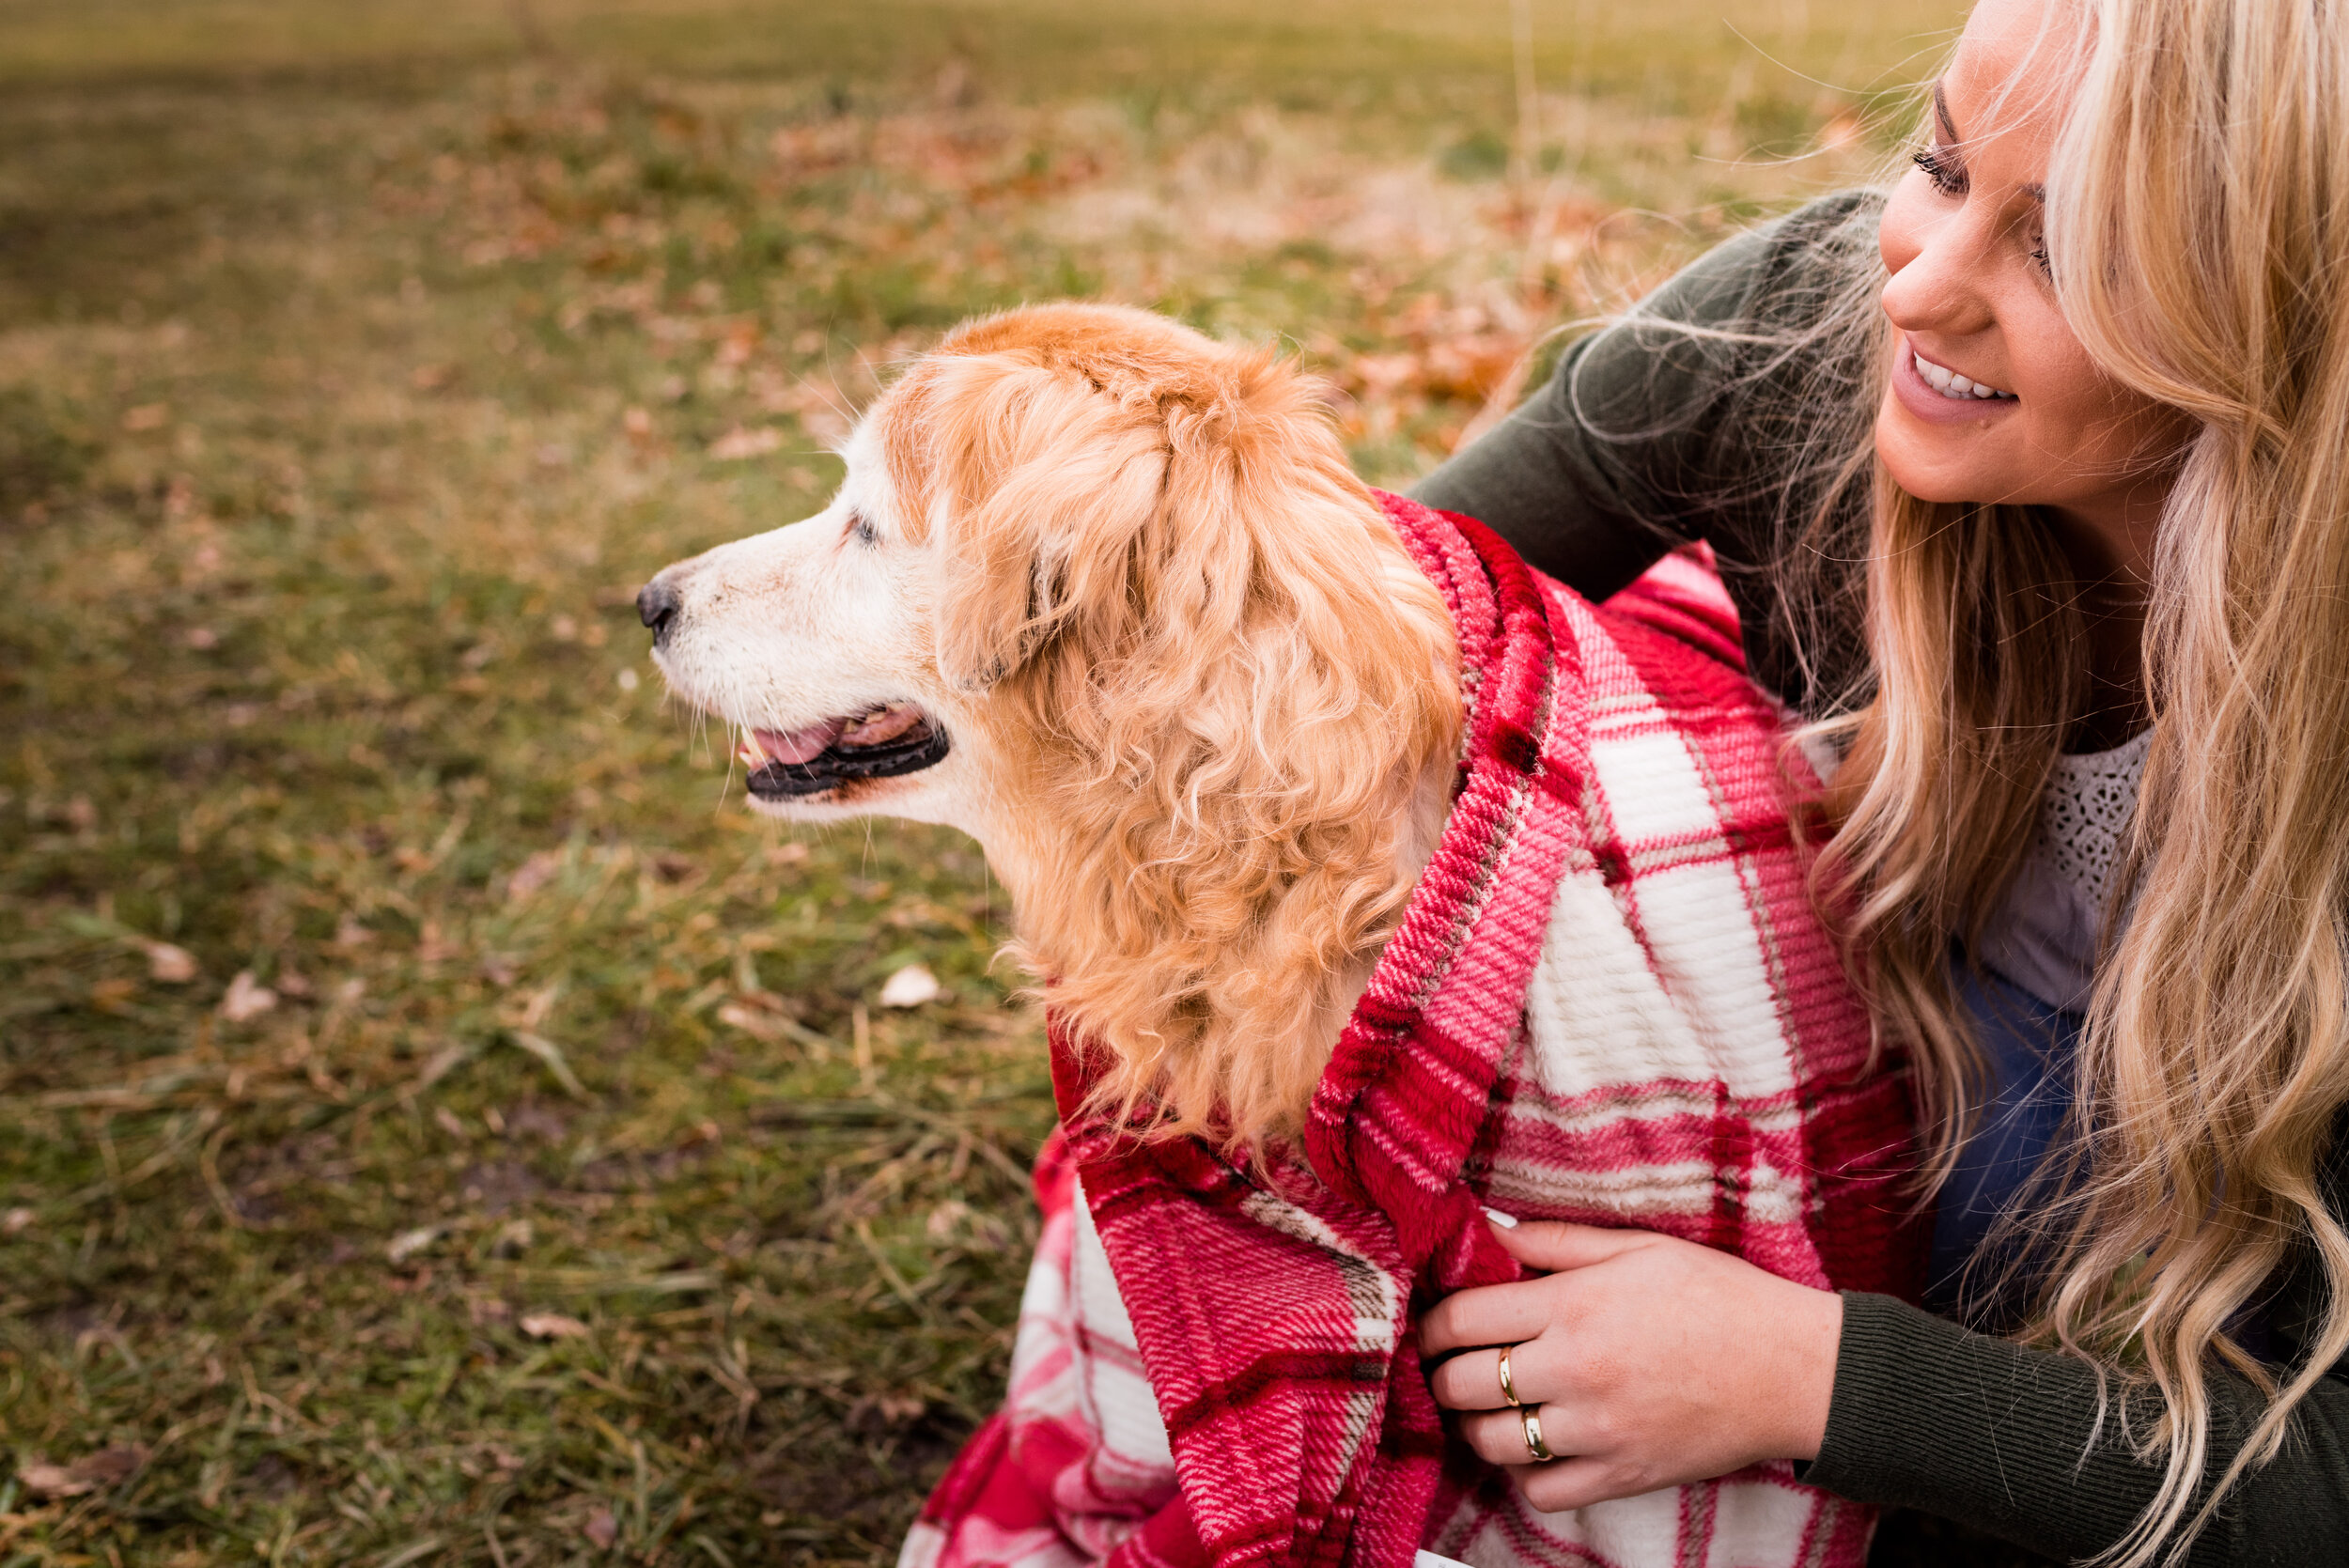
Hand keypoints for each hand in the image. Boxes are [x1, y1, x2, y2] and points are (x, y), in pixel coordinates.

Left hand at [1418, 1216, 1843, 1513]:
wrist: (1794, 1368)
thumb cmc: (1721, 1298)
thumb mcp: (1638, 1247)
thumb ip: (1557, 1241)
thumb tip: (1490, 1229)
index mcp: (1573, 1306)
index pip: (1460, 1321)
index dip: (1429, 1325)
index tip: (1429, 1327)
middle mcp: (1574, 1371)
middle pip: (1461, 1384)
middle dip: (1441, 1375)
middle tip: (1448, 1367)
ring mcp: (1596, 1431)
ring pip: (1491, 1442)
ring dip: (1474, 1426)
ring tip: (1484, 1408)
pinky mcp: (1621, 1474)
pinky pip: (1541, 1491)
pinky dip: (1523, 1475)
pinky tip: (1533, 1448)